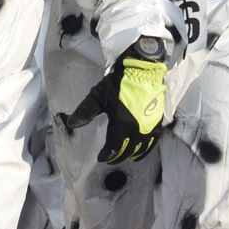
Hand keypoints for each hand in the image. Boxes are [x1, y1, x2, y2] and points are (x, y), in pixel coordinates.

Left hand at [78, 44, 166, 163]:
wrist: (143, 71)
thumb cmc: (119, 83)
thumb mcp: (98, 96)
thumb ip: (85, 111)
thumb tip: (71, 124)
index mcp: (121, 124)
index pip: (113, 148)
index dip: (106, 155)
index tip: (100, 158)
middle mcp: (137, 130)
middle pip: (126, 151)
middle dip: (116, 156)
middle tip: (110, 158)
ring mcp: (149, 128)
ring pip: (139, 149)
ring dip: (130, 155)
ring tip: (123, 157)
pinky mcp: (158, 123)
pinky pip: (152, 143)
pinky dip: (145, 150)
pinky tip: (139, 152)